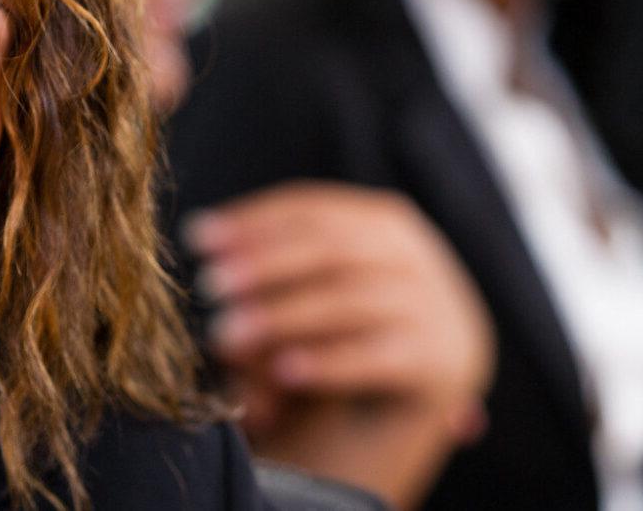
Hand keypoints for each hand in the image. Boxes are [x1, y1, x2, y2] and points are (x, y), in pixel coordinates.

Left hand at [185, 181, 493, 439]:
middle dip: (267, 262)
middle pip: (337, 247)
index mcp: (385, 226)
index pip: (316, 210)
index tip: (200, 238)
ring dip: (284, 315)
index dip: (256, 221)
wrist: (391, 431)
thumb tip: (205, 249)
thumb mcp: (298, 305)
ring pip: (354, 300)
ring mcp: (438, 311)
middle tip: (211, 285)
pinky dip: (329, 361)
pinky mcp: (442, 366)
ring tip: (227, 336)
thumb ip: (264, 281)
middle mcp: (418, 260)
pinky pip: (379, 358)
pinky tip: (282, 372)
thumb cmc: (329, 351)